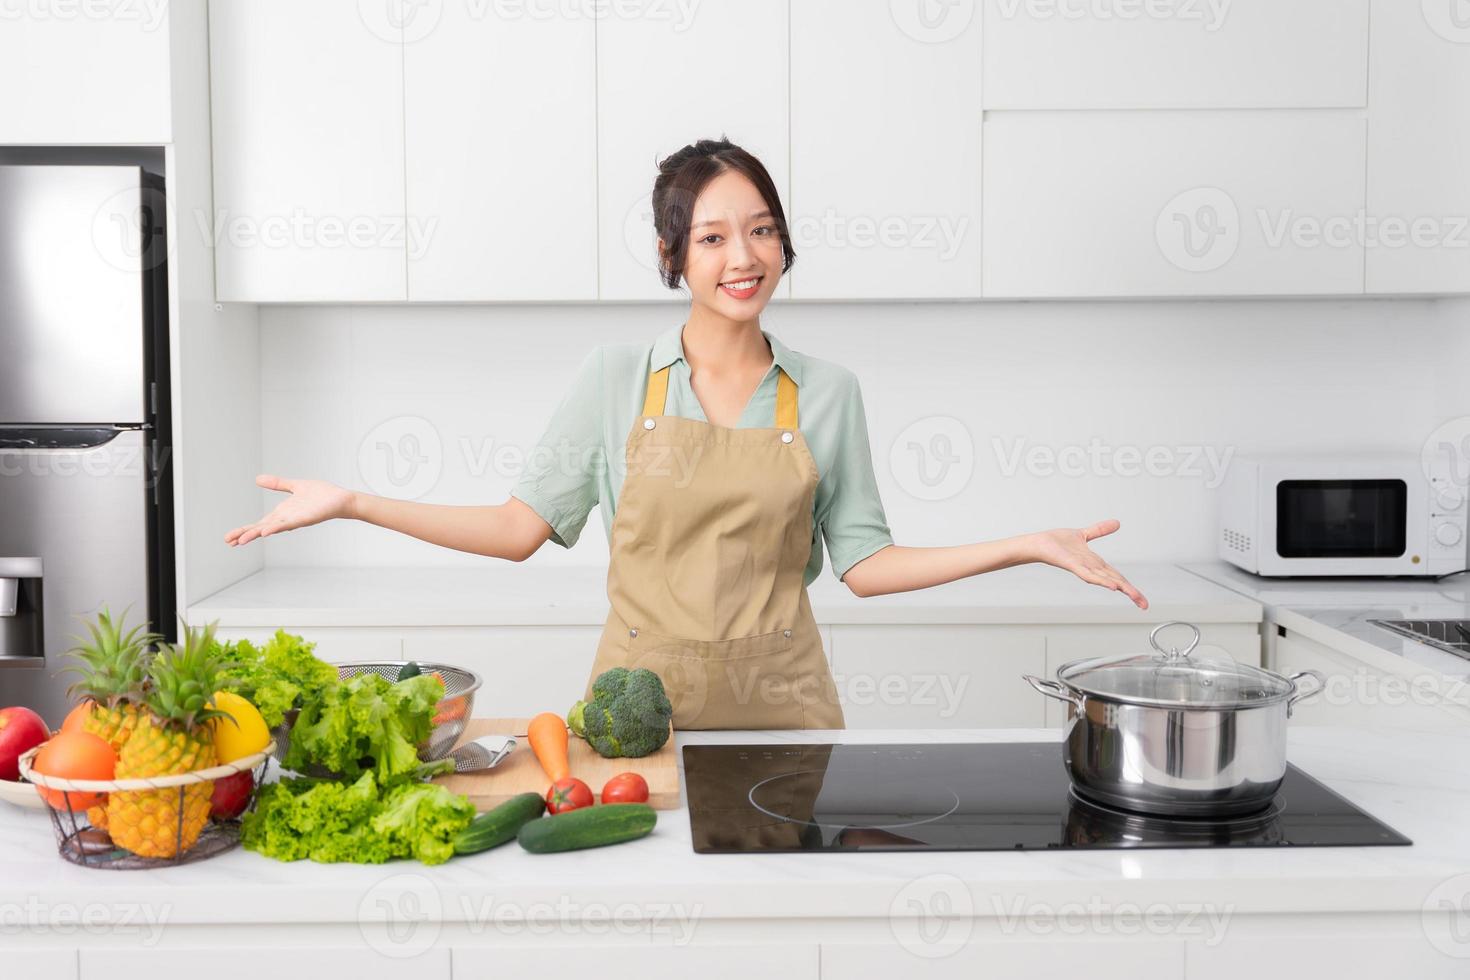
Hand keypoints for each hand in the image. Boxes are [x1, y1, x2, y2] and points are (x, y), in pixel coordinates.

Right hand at [224, 475, 355, 546]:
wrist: (341, 499)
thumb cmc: (322, 495)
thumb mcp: (294, 486)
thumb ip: (277, 484)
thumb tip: (258, 479)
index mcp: (282, 513)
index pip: (259, 524)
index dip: (244, 530)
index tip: (229, 538)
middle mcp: (286, 519)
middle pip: (261, 529)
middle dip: (244, 535)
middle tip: (228, 541)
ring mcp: (295, 520)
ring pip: (271, 528)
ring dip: (256, 534)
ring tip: (240, 540)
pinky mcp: (305, 519)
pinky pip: (289, 524)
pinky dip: (277, 528)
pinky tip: (266, 531)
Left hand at [1024, 519, 1147, 609]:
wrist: (1039, 544)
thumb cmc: (1057, 543)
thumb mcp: (1084, 534)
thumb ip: (1100, 530)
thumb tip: (1117, 523)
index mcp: (1096, 563)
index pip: (1118, 576)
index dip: (1131, 587)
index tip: (1142, 600)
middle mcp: (1091, 568)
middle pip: (1116, 581)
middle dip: (1131, 592)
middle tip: (1144, 605)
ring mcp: (1082, 568)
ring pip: (1106, 580)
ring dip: (1121, 588)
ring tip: (1134, 597)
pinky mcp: (1072, 565)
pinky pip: (1089, 574)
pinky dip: (1101, 580)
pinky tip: (1112, 587)